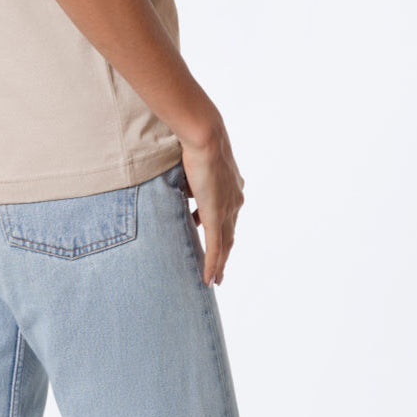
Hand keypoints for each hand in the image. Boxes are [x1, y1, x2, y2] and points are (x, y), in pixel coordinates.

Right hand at [180, 125, 244, 287]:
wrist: (205, 137)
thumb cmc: (197, 141)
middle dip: (225, 254)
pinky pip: (216, 247)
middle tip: (219, 270)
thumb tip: (182, 186)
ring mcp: (227, 209)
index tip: (217, 241)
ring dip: (220, 263)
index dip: (223, 231)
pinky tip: (210, 280)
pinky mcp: (216, 216)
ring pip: (225, 245)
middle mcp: (235, 201)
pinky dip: (213, 265)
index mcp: (233, 188)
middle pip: (230, 234)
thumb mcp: (195, 164)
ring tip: (214, 278)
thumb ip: (192, 178)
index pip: (228, 215)